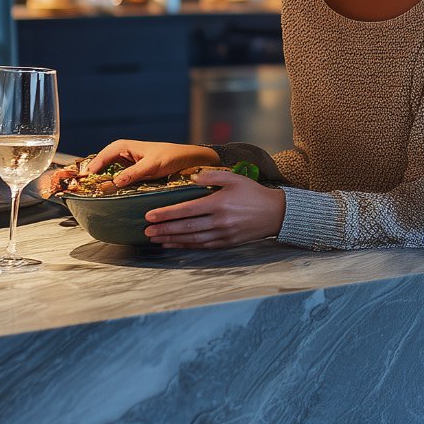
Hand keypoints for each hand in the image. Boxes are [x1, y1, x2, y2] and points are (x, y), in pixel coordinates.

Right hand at [84, 141, 218, 187]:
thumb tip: (115, 182)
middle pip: (100, 165)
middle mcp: (122, 154)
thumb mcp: (152, 165)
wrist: (188, 160)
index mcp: (123, 146)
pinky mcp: (131, 175)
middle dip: (91, 176)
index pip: (102, 156)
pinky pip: (116, 180)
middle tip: (82, 190)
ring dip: (100, 182)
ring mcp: (125, 165)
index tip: (84, 179)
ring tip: (91, 195)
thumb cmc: (171, 157)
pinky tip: (107, 196)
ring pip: (106, 173)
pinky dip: (110, 186)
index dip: (91, 167)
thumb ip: (134, 173)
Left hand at [144, 169, 284, 247]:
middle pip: (186, 227)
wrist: (276, 213)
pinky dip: (187, 246)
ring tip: (156, 238)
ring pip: (192, 239)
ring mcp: (223, 234)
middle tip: (147, 230)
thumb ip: (211, 177)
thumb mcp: (234, 178)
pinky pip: (202, 246)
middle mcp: (219, 221)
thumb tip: (191, 179)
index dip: (167, 213)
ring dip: (172, 239)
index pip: (187, 209)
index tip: (150, 215)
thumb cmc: (254, 193)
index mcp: (219, 203)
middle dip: (164, 229)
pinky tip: (175, 244)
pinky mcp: (227, 243)